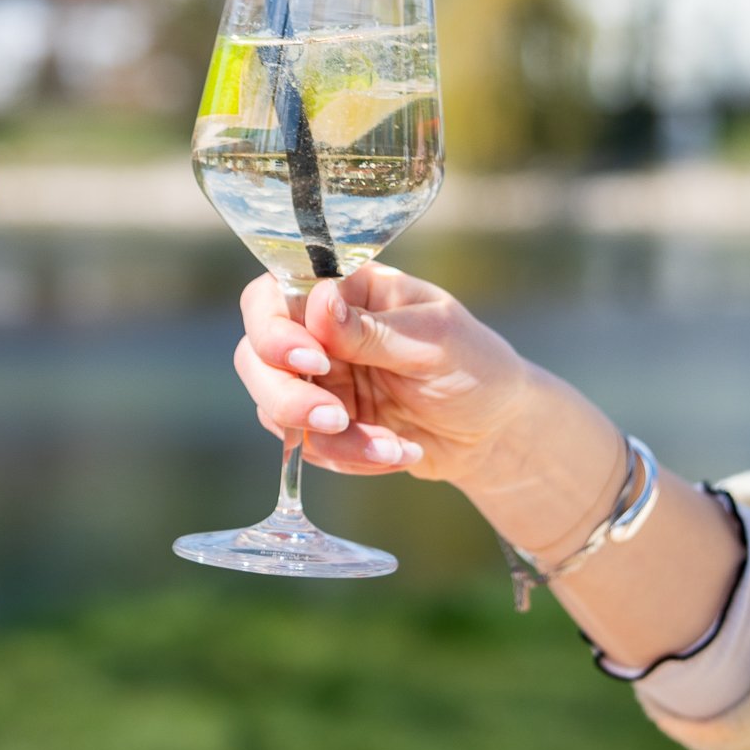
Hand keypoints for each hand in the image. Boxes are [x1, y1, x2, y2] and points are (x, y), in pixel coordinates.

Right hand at [234, 265, 535, 485]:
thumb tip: (318, 303)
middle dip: (287, 396)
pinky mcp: (323, 427)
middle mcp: (316, 333)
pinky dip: (351, 457)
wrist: (494, 432)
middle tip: (335, 418)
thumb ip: (373, 328)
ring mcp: (316, 382)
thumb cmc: (476, 366)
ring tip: (392, 447)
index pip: (271, 297)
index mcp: (343, 293)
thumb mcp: (436, 339)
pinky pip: (309, 448)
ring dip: (331, 438)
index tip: (314, 360)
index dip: (274, 329)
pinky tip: (400, 453)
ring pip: (273, 410)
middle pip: (254, 357)